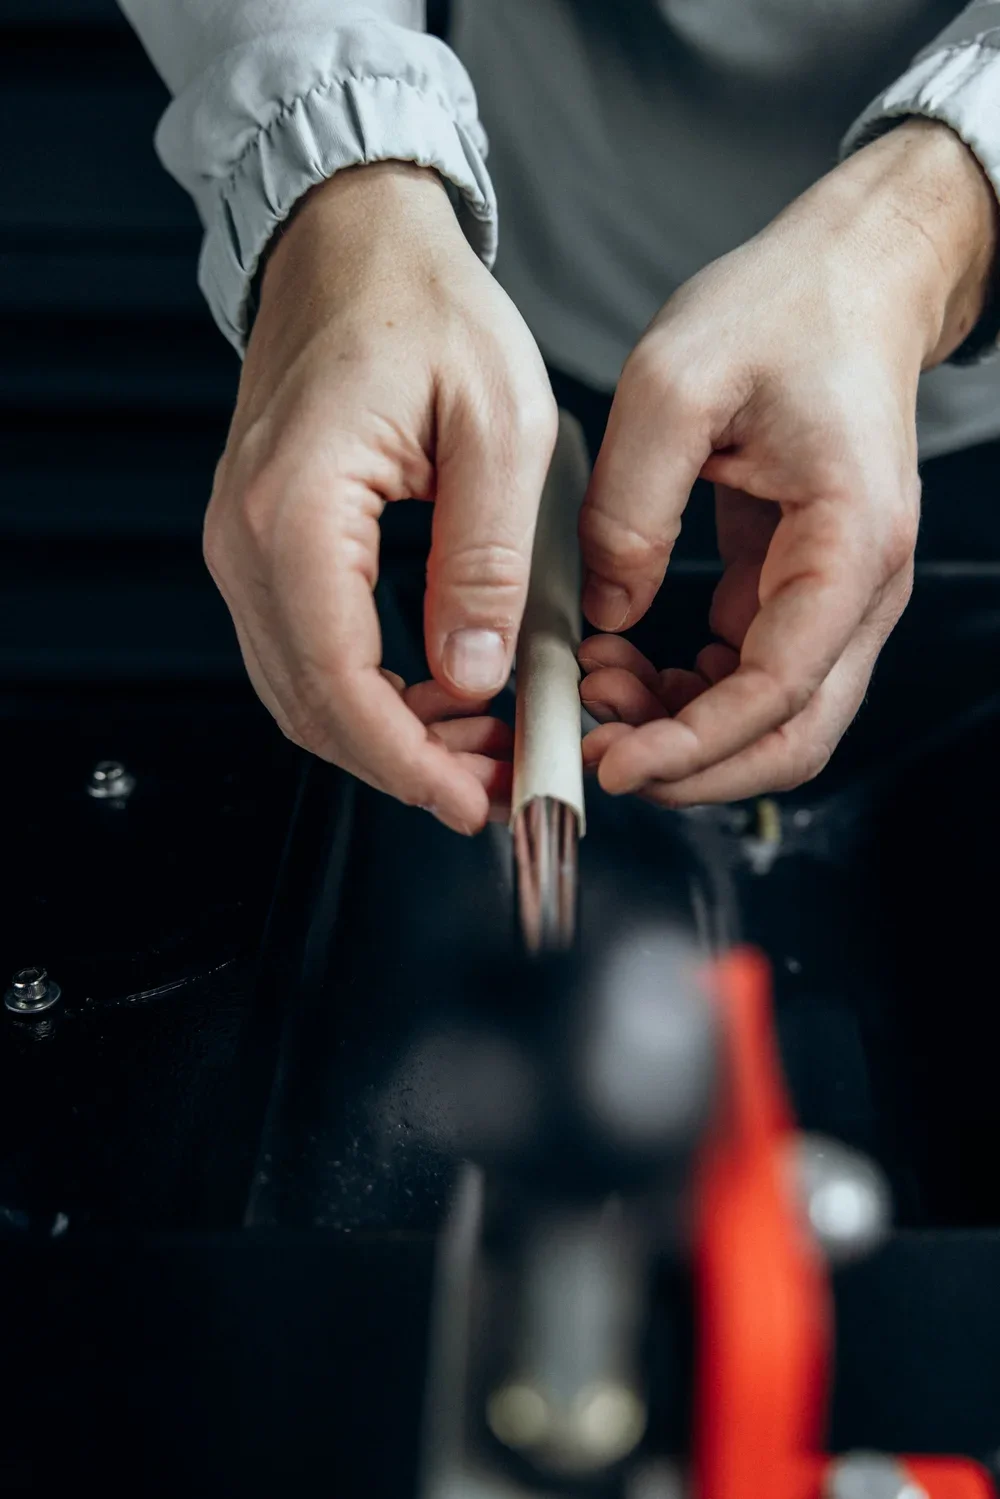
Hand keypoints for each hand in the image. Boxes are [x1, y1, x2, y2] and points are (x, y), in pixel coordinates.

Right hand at [205, 162, 555, 831]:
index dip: (407, 763)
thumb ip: (488, 561)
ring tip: (483, 746)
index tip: (473, 802)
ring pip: (303, 691)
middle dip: (407, 763)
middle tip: (500, 781)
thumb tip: (475, 678)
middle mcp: (246, 539)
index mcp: (298, 510)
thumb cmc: (428, 310)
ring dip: (390, 736)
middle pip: (311, 706)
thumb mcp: (502, 428)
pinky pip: (305, 651)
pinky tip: (440, 696)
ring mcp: (243, 546)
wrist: (354, 248)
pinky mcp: (263, 546)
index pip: (338, 682)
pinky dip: (369, 694)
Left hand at [579, 121, 996, 805]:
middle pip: (792, 736)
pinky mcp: (798, 586)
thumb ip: (629, 508)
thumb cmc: (779, 311)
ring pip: (770, 718)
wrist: (847, 278)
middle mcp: (860, 587)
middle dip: (690, 764)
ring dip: (682, 730)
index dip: (694, 746)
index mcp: (848, 543)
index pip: (779, 691)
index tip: (611, 763)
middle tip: (595, 749)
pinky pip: (749, 674)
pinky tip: (620, 663)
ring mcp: (835, 594)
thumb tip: (605, 615)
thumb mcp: (670, 384)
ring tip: (594, 689)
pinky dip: (687, 692)